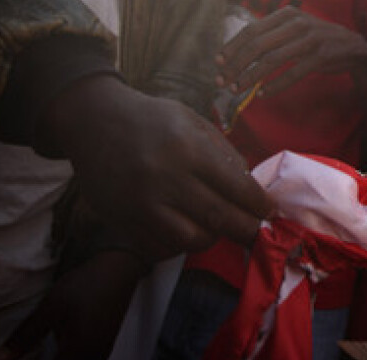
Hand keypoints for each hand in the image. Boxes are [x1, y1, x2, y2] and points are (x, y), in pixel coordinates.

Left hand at [0, 251, 143, 359]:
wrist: (119, 267)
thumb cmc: (86, 285)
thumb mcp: (50, 309)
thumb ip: (25, 338)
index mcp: (78, 353)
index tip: (14, 355)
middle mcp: (93, 357)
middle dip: (42, 358)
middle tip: (25, 352)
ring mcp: (101, 352)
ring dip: (57, 357)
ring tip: (40, 349)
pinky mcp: (105, 344)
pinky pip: (85, 359)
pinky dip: (68, 355)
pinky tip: (60, 345)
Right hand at [42, 75, 272, 256]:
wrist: (94, 122)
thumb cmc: (153, 120)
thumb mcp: (194, 122)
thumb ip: (224, 153)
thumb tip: (251, 188)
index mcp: (188, 149)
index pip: (236, 187)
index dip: (259, 204)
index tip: (272, 212)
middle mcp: (164, 178)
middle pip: (219, 219)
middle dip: (246, 230)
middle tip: (259, 233)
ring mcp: (140, 204)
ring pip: (190, 240)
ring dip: (212, 238)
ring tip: (219, 228)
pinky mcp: (122, 220)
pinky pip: (160, 247)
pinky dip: (180, 244)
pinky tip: (188, 230)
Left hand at [216, 7, 366, 97]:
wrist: (353, 46)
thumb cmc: (316, 39)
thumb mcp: (294, 29)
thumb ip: (271, 35)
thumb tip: (236, 50)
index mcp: (287, 14)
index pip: (251, 30)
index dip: (232, 47)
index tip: (218, 62)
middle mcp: (297, 23)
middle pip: (258, 45)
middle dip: (236, 65)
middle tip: (223, 81)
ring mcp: (311, 39)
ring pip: (272, 60)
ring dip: (251, 77)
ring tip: (238, 89)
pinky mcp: (321, 55)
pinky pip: (293, 73)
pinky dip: (276, 85)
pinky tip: (263, 94)